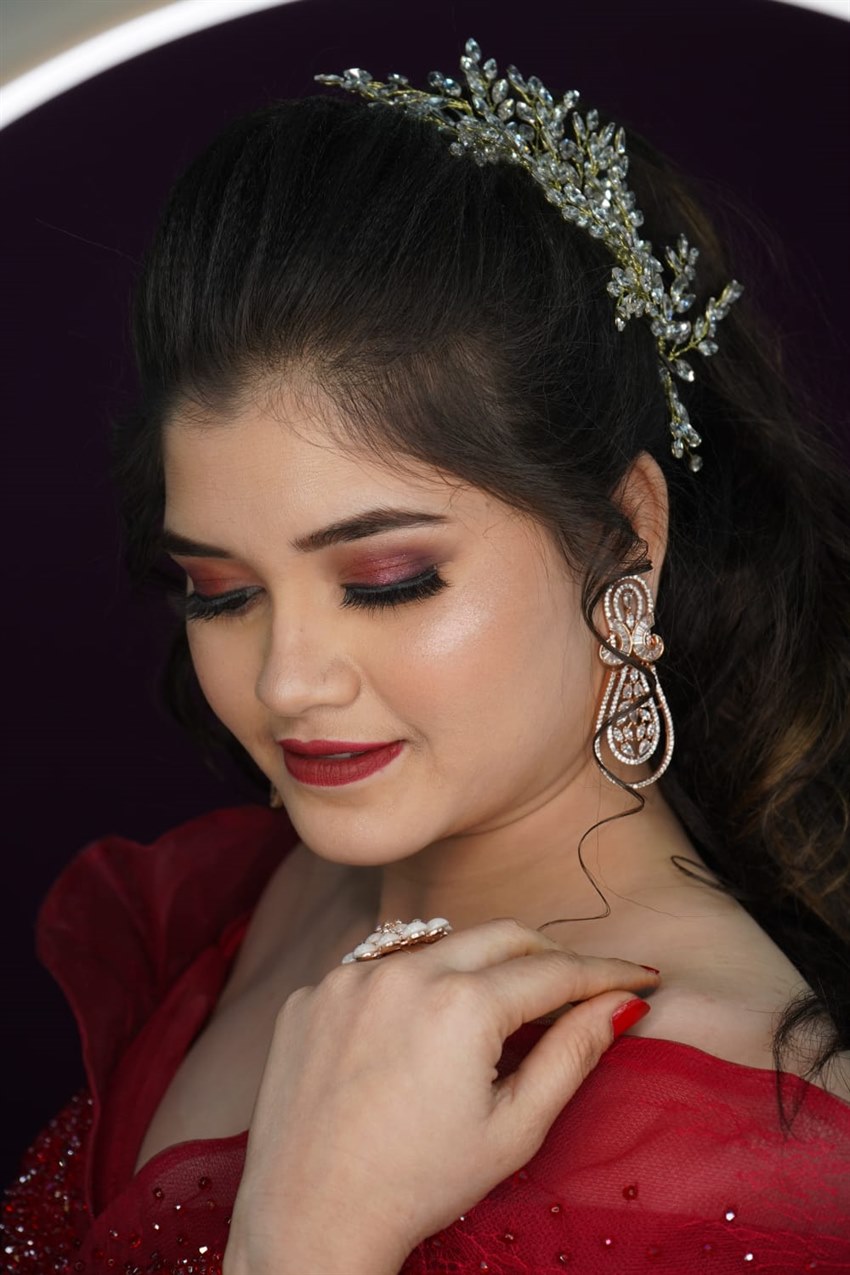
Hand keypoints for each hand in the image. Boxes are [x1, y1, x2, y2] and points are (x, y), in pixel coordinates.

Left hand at [223, 918, 658, 1274]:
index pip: (555, 970)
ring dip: (477, 967)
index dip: (606, 972)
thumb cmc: (419, 1186)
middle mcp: (401, 970)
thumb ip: (572, 1056)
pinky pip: (379, 968)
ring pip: (438, 944)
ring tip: (496, 1017)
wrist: (308, 1219)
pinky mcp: (312, 992)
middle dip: (549, 956)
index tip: (643, 973)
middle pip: (501, 936)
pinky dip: (412, 987)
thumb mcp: (513, 1130)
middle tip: (579, 988)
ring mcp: (348, 976)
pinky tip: (414, 1036)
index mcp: (459, 1004)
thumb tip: (621, 1003)